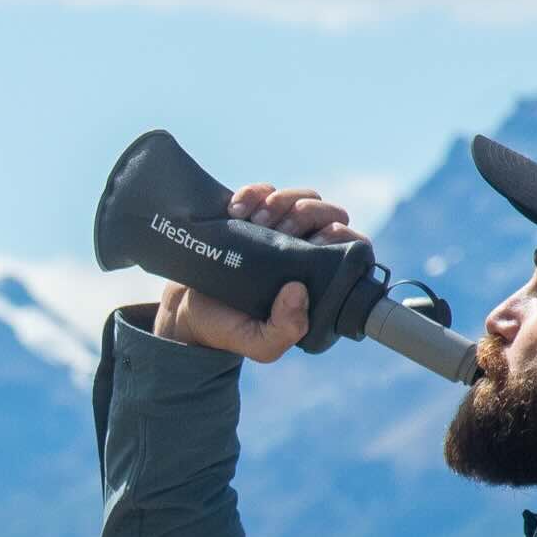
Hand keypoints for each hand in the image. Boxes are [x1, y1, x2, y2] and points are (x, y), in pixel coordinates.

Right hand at [151, 183, 363, 361]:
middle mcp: (304, 252)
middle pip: (329, 214)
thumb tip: (299, 289)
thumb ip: (286, 330)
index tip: (318, 241)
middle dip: (311, 213)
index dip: (343, 237)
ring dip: (284, 201)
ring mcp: (279, 231)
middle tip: (283, 228)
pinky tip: (236, 210)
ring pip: (302, 197)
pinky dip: (253, 193)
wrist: (186, 313)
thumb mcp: (261, 345)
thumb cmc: (230, 330)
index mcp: (318, 281)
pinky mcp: (252, 215)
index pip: (349, 248)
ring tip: (257, 220)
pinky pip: (264, 191)